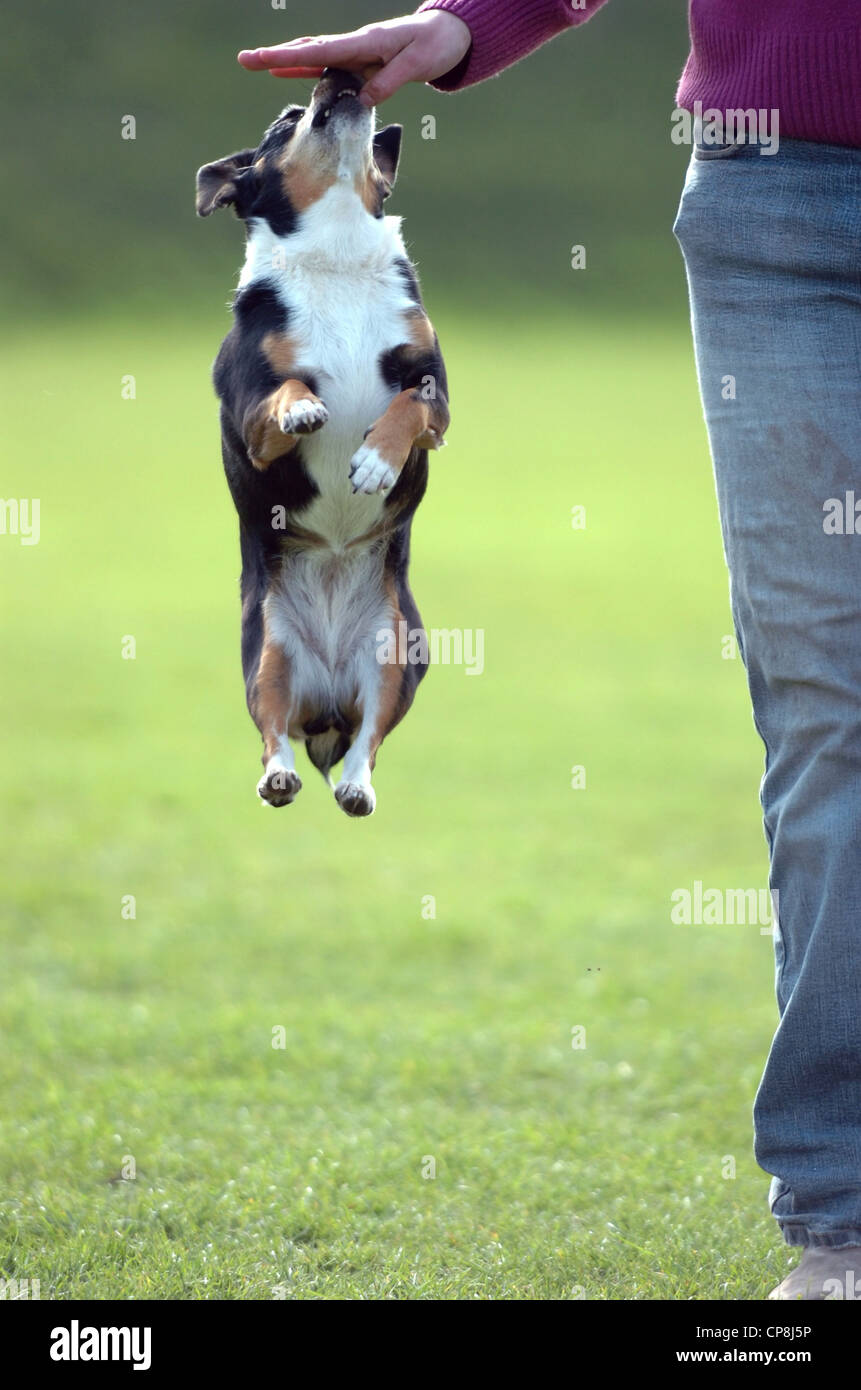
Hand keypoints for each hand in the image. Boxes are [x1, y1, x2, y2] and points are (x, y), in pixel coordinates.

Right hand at [238, 11, 471, 105]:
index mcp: (365, 42)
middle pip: (308, 51)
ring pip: (314, 57)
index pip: (320, 52)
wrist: (452, 34)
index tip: (262, 58)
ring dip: (285, 60)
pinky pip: (328, 66)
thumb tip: (357, 103)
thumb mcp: (415, 65)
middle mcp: (355, 45)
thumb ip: (386, 84)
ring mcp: (356, 53)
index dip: (289, 57)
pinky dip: (306, 69)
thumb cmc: (436, 46)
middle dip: (276, 55)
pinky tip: (286, 72)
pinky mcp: (362, 63)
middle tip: (244, 59)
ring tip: (256, 62)